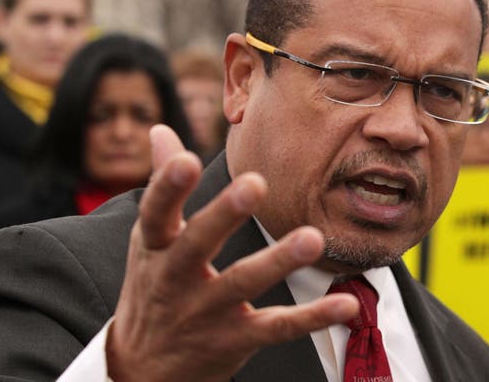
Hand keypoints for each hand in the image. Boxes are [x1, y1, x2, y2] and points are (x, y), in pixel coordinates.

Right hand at [106, 124, 358, 381]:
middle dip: (224, 216)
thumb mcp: (149, 238)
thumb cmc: (153, 285)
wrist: (142, 367)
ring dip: (277, 262)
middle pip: (198, 244)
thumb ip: (161, 183)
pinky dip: (311, 318)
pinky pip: (275, 328)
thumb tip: (160, 130)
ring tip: (311, 238)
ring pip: (242, 284)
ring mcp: (205, 312)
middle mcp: (174, 278)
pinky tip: (346, 304)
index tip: (187, 160)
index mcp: (154, 246)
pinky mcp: (233, 340)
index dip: (167, 187)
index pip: (156, 213)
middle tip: (254, 184)